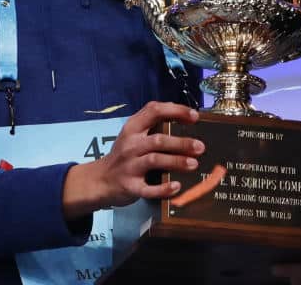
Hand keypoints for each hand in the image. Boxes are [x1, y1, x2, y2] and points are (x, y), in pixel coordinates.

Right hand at [62, 101, 203, 217]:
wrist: (99, 180)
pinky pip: (148, 188)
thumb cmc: (124, 155)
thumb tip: (187, 118)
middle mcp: (130, 145)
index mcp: (133, 128)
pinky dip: (162, 188)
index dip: (176, 111)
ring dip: (176, 161)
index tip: (195, 116)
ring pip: (155, 160)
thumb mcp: (132, 134)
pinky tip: (176, 186)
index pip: (154, 111)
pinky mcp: (129, 186)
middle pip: (158, 140)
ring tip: (193, 164)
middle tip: (200, 147)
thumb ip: (153, 125)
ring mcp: (129, 166)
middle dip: (181, 143)